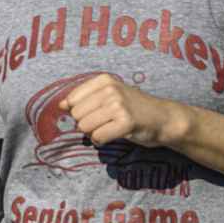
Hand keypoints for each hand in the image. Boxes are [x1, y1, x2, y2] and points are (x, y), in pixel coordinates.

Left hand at [65, 74, 184, 148]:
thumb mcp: (109, 96)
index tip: (97, 113)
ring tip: (109, 129)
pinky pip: (97, 138)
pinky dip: (101, 142)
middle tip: (105, 123)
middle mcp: (110, 89)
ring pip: (84, 127)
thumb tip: (60, 105)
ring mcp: (118, 105)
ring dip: (94, 134)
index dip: (80, 112)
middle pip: (76, 115)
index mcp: (103, 80)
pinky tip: (113, 136)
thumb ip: (84, 98)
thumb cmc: (133, 109)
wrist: (164, 118)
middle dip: (87, 124)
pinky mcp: (125, 123)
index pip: (71, 100)